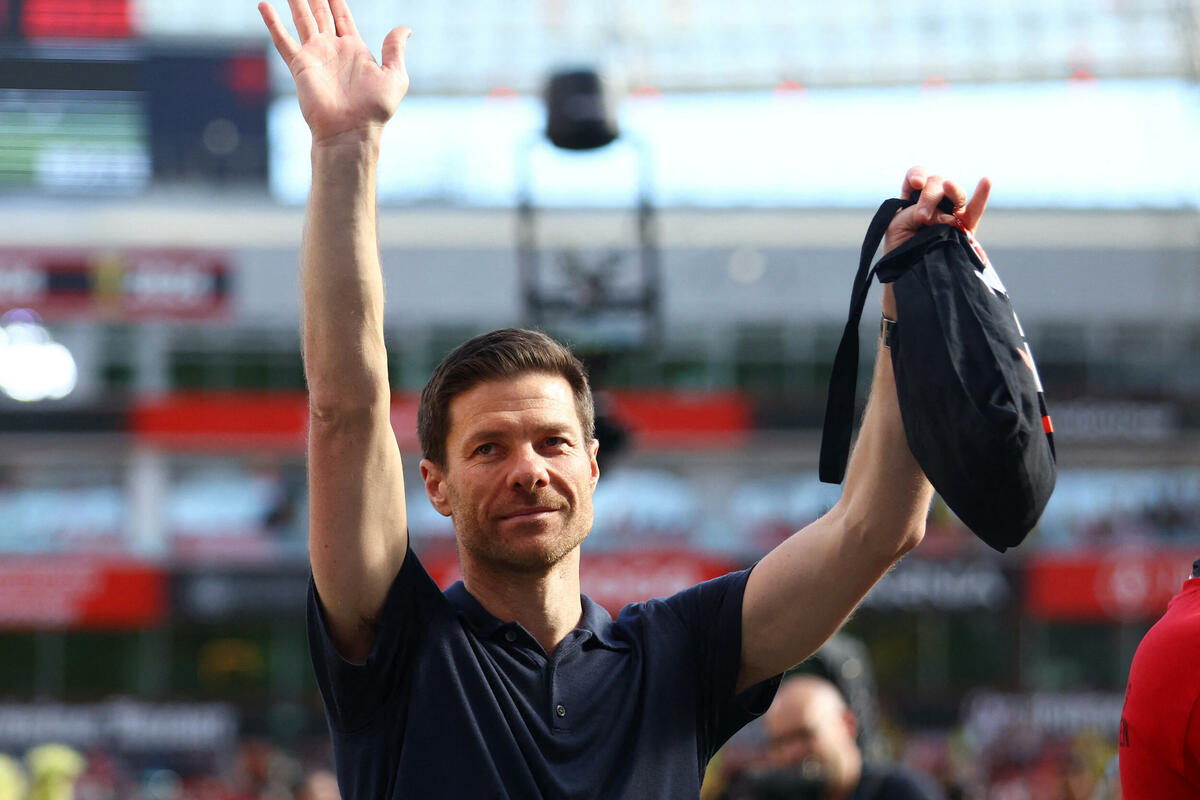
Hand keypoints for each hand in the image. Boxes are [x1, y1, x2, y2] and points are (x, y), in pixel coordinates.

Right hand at [259, 0, 410, 145]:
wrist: (351, 131)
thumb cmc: (375, 109)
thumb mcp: (395, 76)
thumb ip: (395, 50)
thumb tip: (405, 28)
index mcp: (354, 49)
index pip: (342, 15)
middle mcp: (333, 49)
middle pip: (320, 13)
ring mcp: (315, 56)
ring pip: (302, 20)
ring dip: (295, 1)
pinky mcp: (300, 65)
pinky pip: (283, 40)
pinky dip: (273, 23)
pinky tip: (263, 5)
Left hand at [881, 166, 990, 317]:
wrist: (908, 275)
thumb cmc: (900, 249)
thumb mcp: (898, 225)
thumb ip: (916, 212)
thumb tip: (948, 218)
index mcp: (912, 199)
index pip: (917, 176)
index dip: (918, 174)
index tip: (916, 184)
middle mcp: (933, 202)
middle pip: (936, 183)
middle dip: (929, 196)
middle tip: (922, 217)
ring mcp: (950, 213)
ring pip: (955, 194)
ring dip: (951, 192)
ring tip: (948, 192)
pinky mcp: (965, 227)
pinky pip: (975, 209)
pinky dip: (981, 196)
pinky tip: (986, 181)